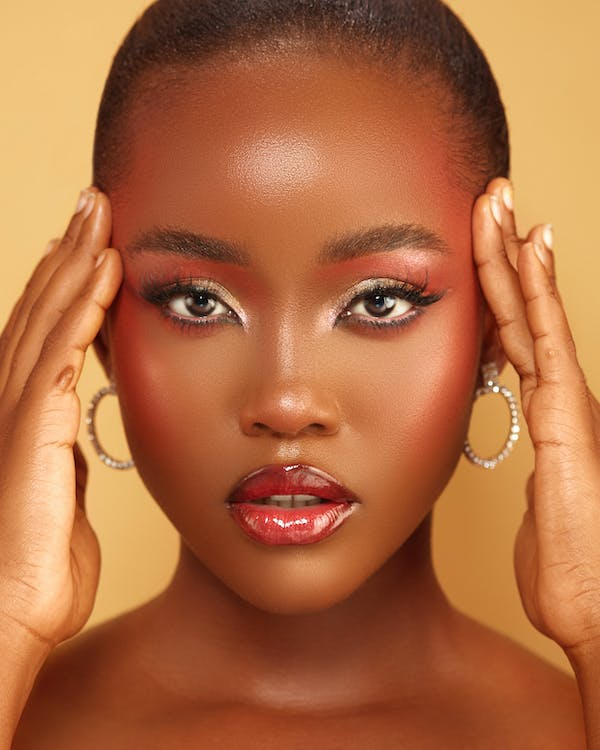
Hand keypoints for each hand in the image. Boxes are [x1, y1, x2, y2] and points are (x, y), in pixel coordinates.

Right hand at [0, 189, 121, 649]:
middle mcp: (13, 400)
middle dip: (67, 252)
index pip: (46, 333)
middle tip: (91, 205)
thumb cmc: (39, 563)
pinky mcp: (32, 425)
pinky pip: (63, 351)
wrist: (15, 609)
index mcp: (25, 414)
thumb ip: (67, 456)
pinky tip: (105, 270)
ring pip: (48, 317)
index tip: (89, 246)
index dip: (65, 285)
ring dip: (75, 261)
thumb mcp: (60, 494)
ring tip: (98, 214)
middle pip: (42, 309)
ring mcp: (19, 409)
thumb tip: (79, 436)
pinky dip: (84, 307)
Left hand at [473, 178, 599, 661]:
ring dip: (512, 253)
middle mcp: (560, 395)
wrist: (594, 608)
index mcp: (547, 412)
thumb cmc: (566, 569)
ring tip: (499, 202)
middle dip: (501, 251)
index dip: (496, 289)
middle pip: (518, 309)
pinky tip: (529, 244)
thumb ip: (528, 473)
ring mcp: (567, 399)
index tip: (481, 247)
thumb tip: (522, 467)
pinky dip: (536, 288)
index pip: (510, 335)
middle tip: (487, 200)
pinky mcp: (569, 411)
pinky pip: (547, 335)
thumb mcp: (536, 505)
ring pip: (530, 310)